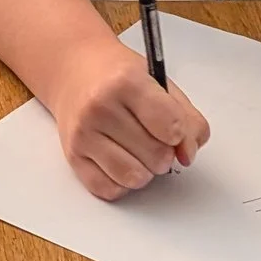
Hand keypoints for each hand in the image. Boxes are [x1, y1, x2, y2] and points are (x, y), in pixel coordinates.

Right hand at [47, 42, 209, 200]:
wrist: (74, 71)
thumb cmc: (118, 76)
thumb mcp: (160, 83)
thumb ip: (187, 119)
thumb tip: (187, 155)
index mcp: (126, 82)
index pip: (171, 126)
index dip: (180, 133)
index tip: (173, 128)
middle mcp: (100, 107)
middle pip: (157, 156)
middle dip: (164, 152)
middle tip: (153, 136)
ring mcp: (83, 134)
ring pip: (135, 178)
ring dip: (145, 171)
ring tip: (138, 150)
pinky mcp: (73, 156)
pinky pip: (110, 189)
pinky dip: (122, 182)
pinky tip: (120, 160)